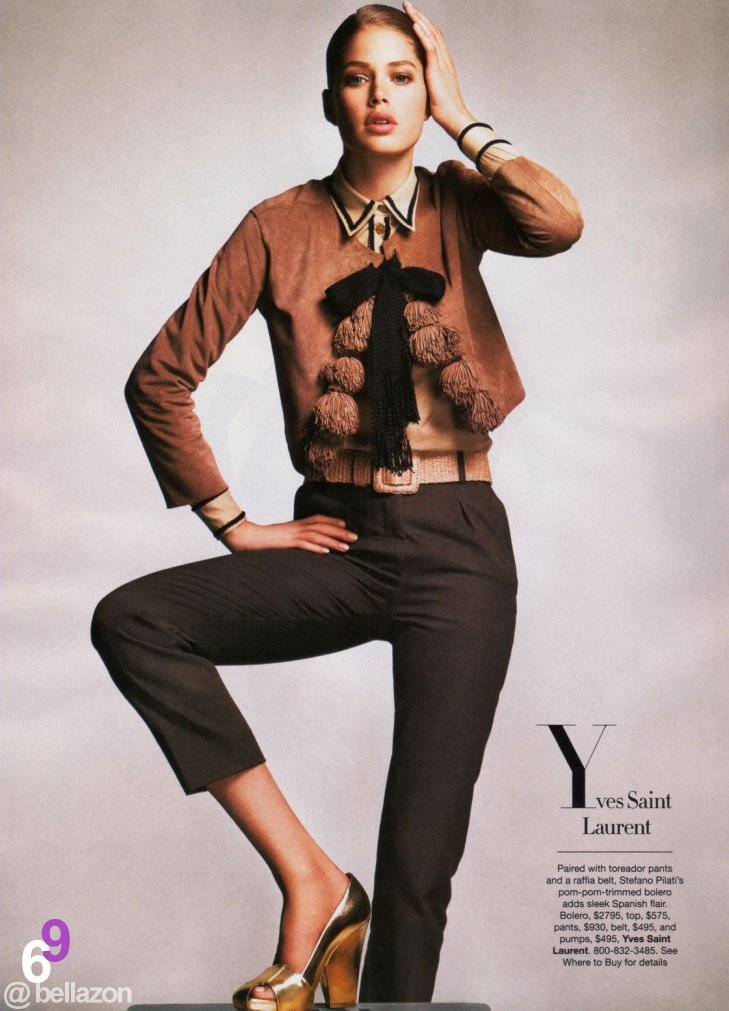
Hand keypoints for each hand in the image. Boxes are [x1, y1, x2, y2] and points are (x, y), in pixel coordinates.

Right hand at [221, 515, 357, 553]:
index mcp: (295, 525)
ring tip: (347, 547)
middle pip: (322, 527)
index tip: (346, 525)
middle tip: (355, 537)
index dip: (332, 521)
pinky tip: (326, 552)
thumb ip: (292, 538)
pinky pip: (303, 545)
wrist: (245, 537)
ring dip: (333, 541)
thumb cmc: (262, 539)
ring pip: (317, 536)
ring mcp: (291, 535)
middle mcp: (295, 527)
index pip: (317, 519)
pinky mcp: (285, 543)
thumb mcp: (280, 537)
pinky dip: (315, 548)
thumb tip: (302, 543)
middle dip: (340, 532)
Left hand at [403, 1, 474, 138]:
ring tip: (409, 7)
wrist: (454, 117)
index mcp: (443, 63)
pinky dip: (422, 33)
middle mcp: (444, 59)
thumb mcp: (432, 92)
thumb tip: (414, 87)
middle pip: (432, 30)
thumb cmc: (444, 110)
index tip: (412, 16)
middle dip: (419, 16)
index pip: (433, 38)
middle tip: (408, 5)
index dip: (423, 25)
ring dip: (419, 19)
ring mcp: (442, 63)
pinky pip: (430, 46)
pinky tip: (415, 23)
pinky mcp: (438, 69)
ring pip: (431, 34)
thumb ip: (425, 84)